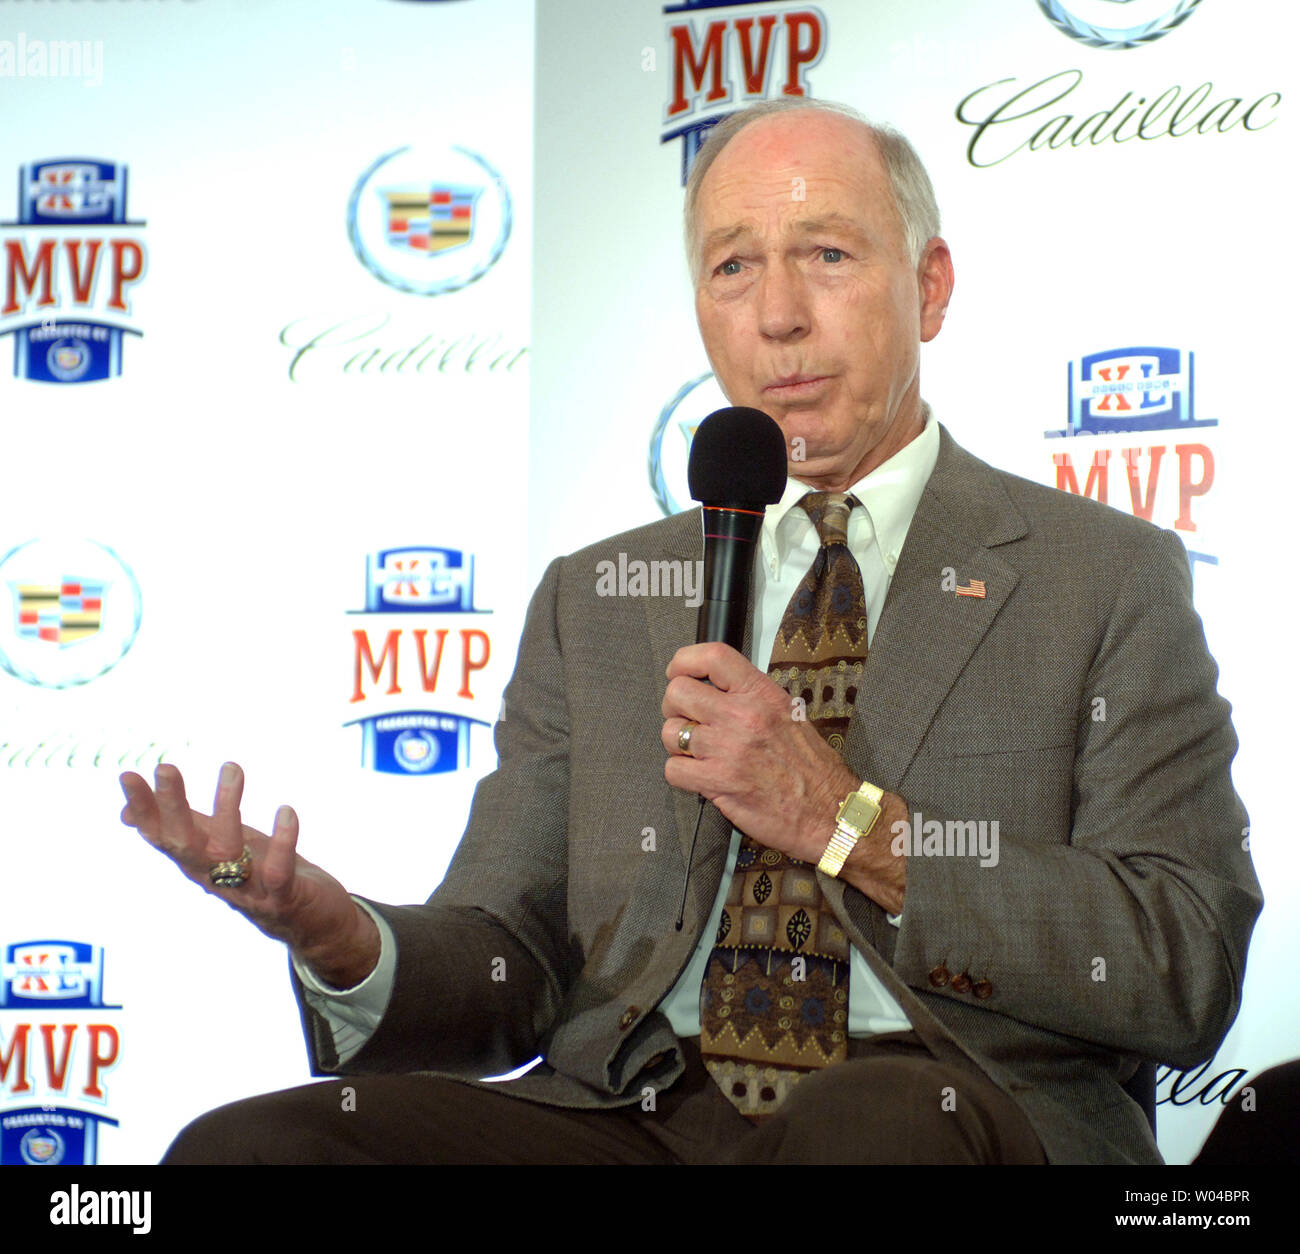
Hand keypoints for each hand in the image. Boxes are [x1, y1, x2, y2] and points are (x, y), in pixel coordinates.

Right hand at [119, 762, 379, 988]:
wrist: (314, 925)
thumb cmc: (260, 879)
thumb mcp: (217, 849)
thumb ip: (183, 828)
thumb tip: (127, 815)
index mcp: (199, 865)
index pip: (162, 837)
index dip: (144, 810)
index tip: (127, 776)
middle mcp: (215, 879)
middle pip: (185, 845)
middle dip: (173, 808)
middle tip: (165, 767)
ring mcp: (248, 892)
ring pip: (227, 853)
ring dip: (228, 809)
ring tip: (232, 767)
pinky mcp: (282, 899)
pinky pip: (278, 872)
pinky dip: (282, 842)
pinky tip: (286, 810)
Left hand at [660, 642, 906, 912]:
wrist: (831, 811)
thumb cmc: (811, 766)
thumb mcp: (788, 714)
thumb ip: (751, 699)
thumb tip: (713, 690)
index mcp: (763, 694)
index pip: (713, 656)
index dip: (684, 661)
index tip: (679, 673)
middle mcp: (743, 715)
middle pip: (678, 692)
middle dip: (675, 708)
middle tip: (688, 721)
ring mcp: (729, 749)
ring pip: (671, 733)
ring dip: (678, 745)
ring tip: (699, 754)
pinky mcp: (720, 782)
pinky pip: (673, 770)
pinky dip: (681, 776)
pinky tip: (701, 778)